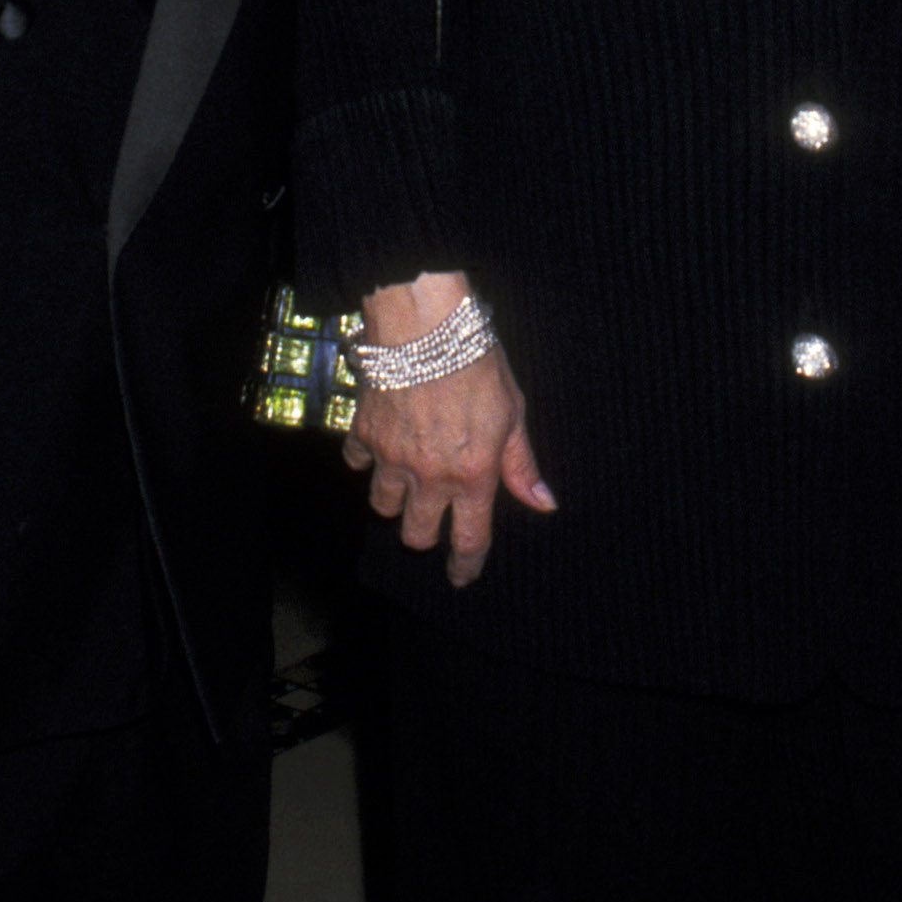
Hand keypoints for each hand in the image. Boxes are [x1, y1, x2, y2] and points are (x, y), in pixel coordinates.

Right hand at [343, 270, 555, 586]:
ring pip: (383, 505)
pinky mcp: (364, 433)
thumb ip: (521, 463)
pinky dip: (367, 459)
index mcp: (472, 474)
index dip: (465, 565)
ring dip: (395, 498)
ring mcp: (392, 457)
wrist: (426, 325)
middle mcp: (429, 475)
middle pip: (415, 534)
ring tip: (407, 478)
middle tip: (432, 515)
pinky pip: (357, 464)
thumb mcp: (513, 412)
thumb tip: (543, 503)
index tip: (461, 576)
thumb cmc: (477, 363)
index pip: (468, 539)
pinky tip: (381, 443)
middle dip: (424, 532)